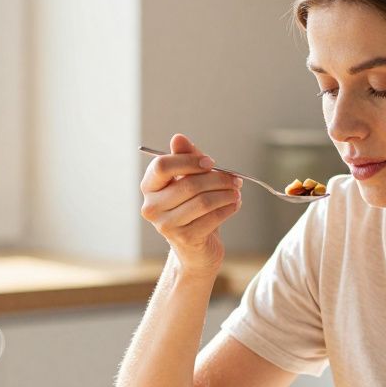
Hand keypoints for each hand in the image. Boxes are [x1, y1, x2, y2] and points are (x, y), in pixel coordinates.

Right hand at [139, 133, 241, 274]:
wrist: (195, 248)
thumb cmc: (191, 208)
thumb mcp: (188, 180)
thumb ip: (185, 158)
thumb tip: (178, 138)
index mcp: (149, 187)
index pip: (163, 165)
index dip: (189, 160)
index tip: (211, 163)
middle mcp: (151, 207)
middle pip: (189, 184)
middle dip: (218, 179)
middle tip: (235, 179)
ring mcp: (165, 225)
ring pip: (203, 201)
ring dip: (226, 194)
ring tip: (236, 192)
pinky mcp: (184, 238)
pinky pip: (212, 217)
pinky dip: (228, 208)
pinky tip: (234, 205)